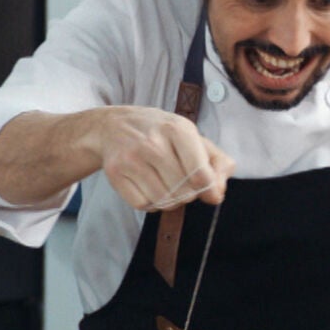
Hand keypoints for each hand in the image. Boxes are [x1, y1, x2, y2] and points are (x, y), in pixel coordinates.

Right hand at [90, 106, 235, 209]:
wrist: (113, 125)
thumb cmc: (160, 132)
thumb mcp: (193, 136)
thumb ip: (217, 163)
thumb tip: (216, 195)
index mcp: (177, 129)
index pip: (200, 174)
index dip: (206, 187)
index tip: (205, 186)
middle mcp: (152, 143)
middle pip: (183, 191)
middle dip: (188, 193)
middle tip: (182, 182)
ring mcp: (131, 158)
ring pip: (163, 200)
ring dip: (170, 200)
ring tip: (166, 184)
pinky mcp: (115, 173)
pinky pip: (142, 204)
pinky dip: (150, 202)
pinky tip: (149, 187)